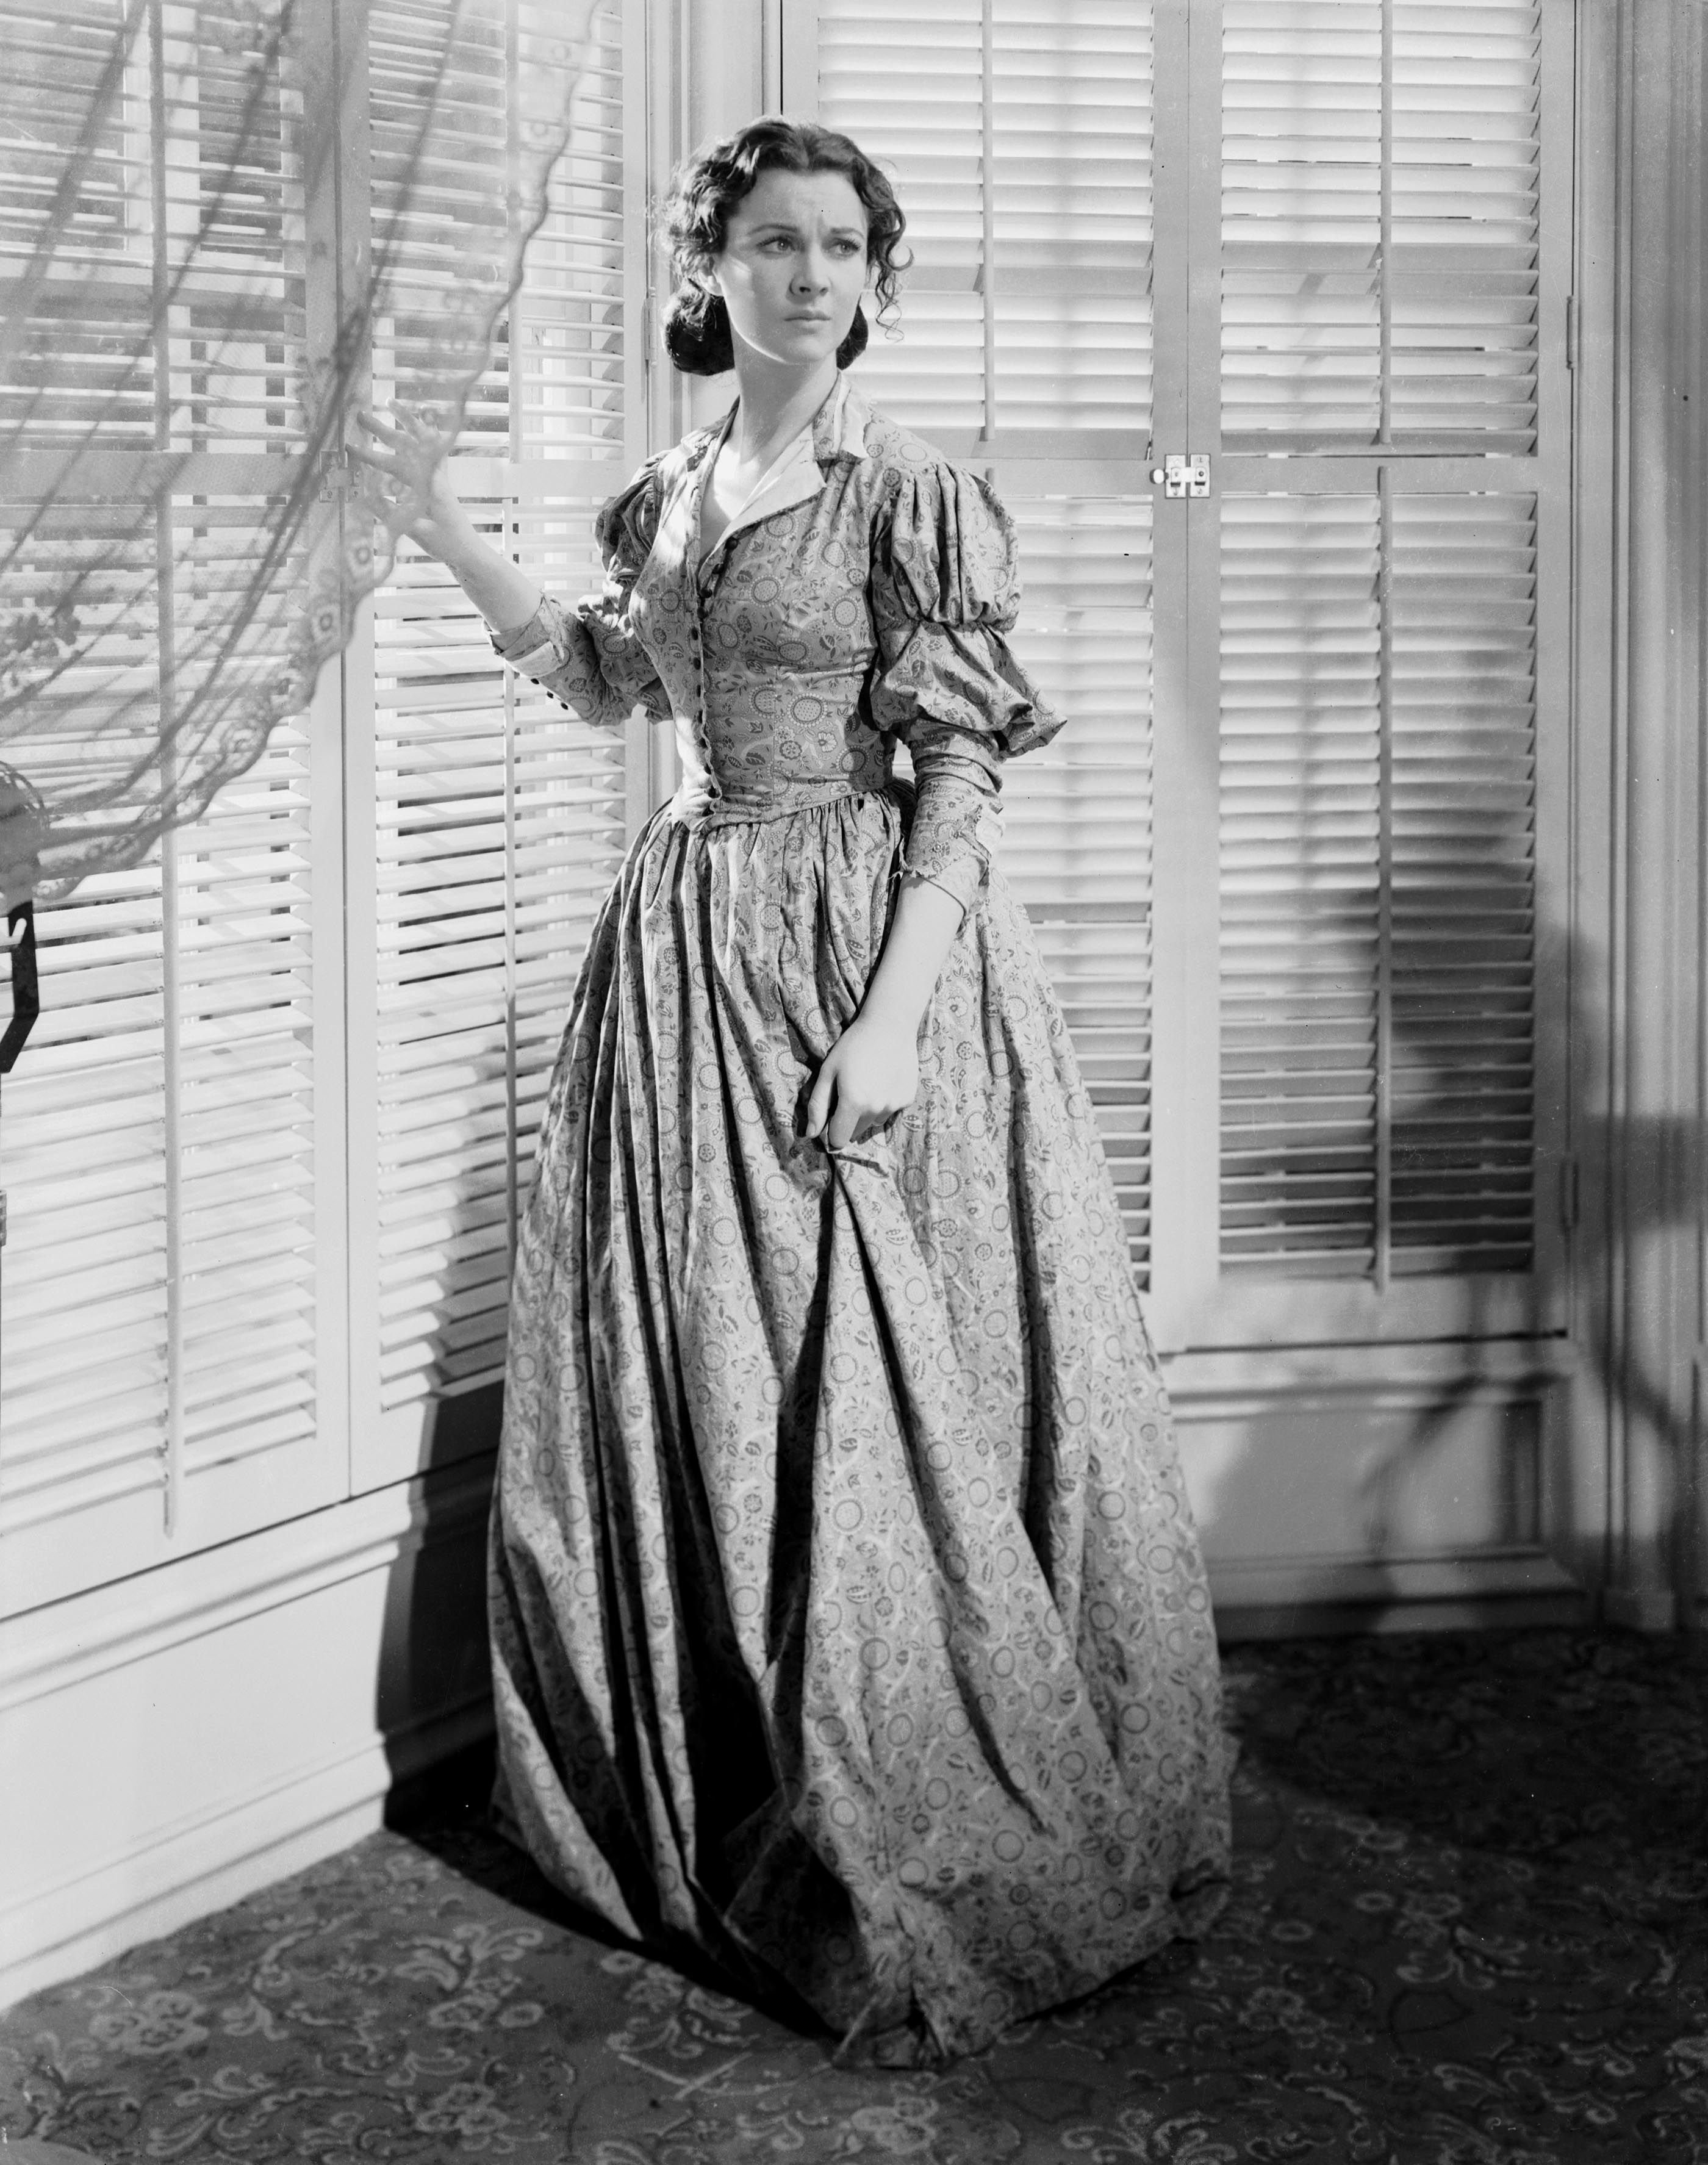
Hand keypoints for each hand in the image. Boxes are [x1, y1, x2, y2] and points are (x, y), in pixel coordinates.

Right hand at [347, 402, 473, 554]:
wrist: (470, 553)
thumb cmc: (447, 545)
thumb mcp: (417, 533)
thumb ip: (392, 515)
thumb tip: (364, 494)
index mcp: (428, 489)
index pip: (396, 467)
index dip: (372, 456)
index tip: (350, 447)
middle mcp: (435, 477)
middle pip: (407, 446)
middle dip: (383, 430)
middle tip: (361, 414)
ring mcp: (440, 477)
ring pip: (422, 441)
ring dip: (406, 421)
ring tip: (390, 402)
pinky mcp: (441, 482)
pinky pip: (435, 450)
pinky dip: (428, 434)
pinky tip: (424, 421)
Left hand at [805, 1014, 918, 1150]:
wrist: (890, 1026)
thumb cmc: (853, 1045)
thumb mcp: (828, 1072)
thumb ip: (818, 1105)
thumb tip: (811, 1134)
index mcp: (853, 1103)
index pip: (839, 1139)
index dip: (831, 1131)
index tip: (831, 1116)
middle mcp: (876, 1109)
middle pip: (856, 1133)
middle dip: (849, 1120)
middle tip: (848, 1093)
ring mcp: (894, 1105)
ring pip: (874, 1122)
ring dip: (867, 1112)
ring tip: (867, 1084)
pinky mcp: (907, 1099)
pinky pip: (890, 1111)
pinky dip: (884, 1102)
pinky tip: (883, 1080)